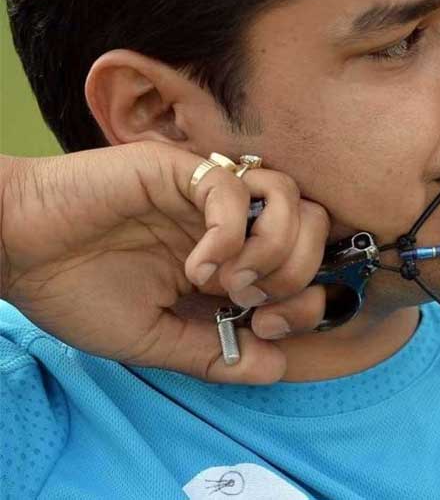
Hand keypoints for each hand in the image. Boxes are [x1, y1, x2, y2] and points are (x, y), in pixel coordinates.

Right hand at [0, 141, 328, 383]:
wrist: (16, 251)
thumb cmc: (78, 292)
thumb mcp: (155, 339)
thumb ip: (215, 352)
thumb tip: (279, 366)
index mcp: (231, 259)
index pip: (306, 263)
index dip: (305, 301)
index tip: (264, 328)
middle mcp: (230, 222)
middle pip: (313, 225)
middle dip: (297, 274)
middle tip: (250, 304)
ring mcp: (208, 193)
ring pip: (289, 198)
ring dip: (272, 250)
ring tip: (227, 281)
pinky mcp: (180, 170)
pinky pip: (234, 188)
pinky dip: (230, 233)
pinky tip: (197, 265)